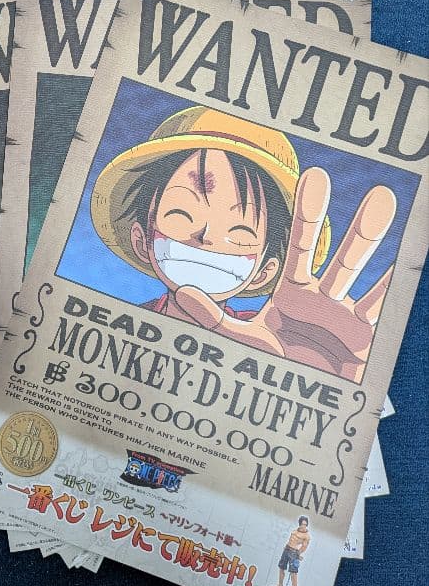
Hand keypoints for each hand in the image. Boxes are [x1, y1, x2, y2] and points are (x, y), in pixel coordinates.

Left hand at [175, 167, 396, 378]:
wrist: (294, 408)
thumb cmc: (270, 374)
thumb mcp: (239, 342)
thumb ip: (213, 317)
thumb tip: (182, 291)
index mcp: (292, 292)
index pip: (302, 245)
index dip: (308, 213)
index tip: (315, 177)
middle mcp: (321, 296)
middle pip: (334, 251)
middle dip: (342, 220)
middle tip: (348, 183)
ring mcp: (344, 314)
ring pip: (357, 269)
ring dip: (369, 237)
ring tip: (383, 200)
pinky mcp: (363, 336)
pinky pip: (380, 306)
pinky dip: (390, 284)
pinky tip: (403, 261)